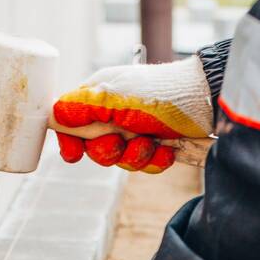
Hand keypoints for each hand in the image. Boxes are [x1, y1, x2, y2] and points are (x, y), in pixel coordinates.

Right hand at [52, 55, 212, 173]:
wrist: (207, 101)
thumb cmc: (161, 94)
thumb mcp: (116, 99)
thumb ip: (83, 108)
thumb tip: (52, 114)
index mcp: (100, 97)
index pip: (72, 121)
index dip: (70, 140)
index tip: (72, 155)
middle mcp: (116, 113)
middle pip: (96, 148)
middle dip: (110, 152)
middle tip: (123, 142)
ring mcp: (137, 129)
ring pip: (122, 160)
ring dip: (137, 157)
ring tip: (153, 143)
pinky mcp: (158, 143)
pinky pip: (146, 165)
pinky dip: (156, 160)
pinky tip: (167, 149)